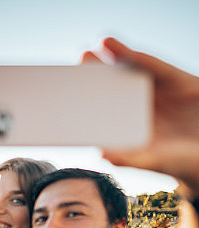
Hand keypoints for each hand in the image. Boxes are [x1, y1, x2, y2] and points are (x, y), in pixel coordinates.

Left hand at [85, 38, 198, 194]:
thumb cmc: (180, 162)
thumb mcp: (153, 161)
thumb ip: (129, 158)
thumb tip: (103, 154)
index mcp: (127, 125)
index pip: (102, 106)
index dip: (86, 94)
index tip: (68, 85)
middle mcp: (139, 106)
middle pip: (114, 84)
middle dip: (98, 70)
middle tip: (81, 56)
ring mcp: (159, 93)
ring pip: (134, 71)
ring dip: (117, 56)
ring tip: (101, 44)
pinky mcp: (180, 83)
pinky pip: (159, 68)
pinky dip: (143, 59)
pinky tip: (129, 52)